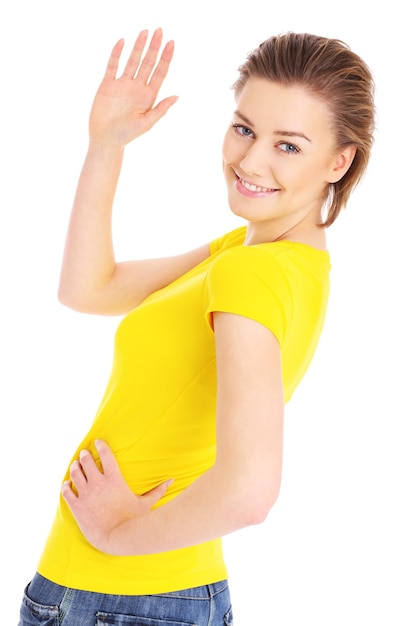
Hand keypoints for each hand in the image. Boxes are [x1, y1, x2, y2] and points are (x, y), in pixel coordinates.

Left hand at [61, 439, 172, 552]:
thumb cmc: (133, 521)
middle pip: (86, 461)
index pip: (104, 453)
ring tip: (76, 465)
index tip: (98, 441)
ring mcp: (86, 494)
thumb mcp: (146, 504)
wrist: (116, 539)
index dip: (100, 444)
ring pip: (75, 473)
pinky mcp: (77, 506)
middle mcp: (98, 483)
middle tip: (85, 454)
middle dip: (84, 455)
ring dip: (75, 467)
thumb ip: (158, 490)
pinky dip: (65, 486)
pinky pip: (66, 491)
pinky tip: (68, 484)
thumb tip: (172, 480)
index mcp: (114, 479)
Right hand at [88, 28, 177, 146]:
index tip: (171, 44)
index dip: (166, 58)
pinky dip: (117, 54)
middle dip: (154, 47)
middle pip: (148, 63)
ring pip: (132, 60)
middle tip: (160, 31)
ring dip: (139, 46)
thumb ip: (160, 109)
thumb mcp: (146, 123)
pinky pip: (113, 65)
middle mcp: (137, 87)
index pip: (159, 73)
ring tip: (145, 31)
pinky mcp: (108, 84)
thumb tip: (177, 96)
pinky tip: (122, 42)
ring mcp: (123, 84)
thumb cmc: (127, 135)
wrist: (105, 139)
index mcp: (148, 96)